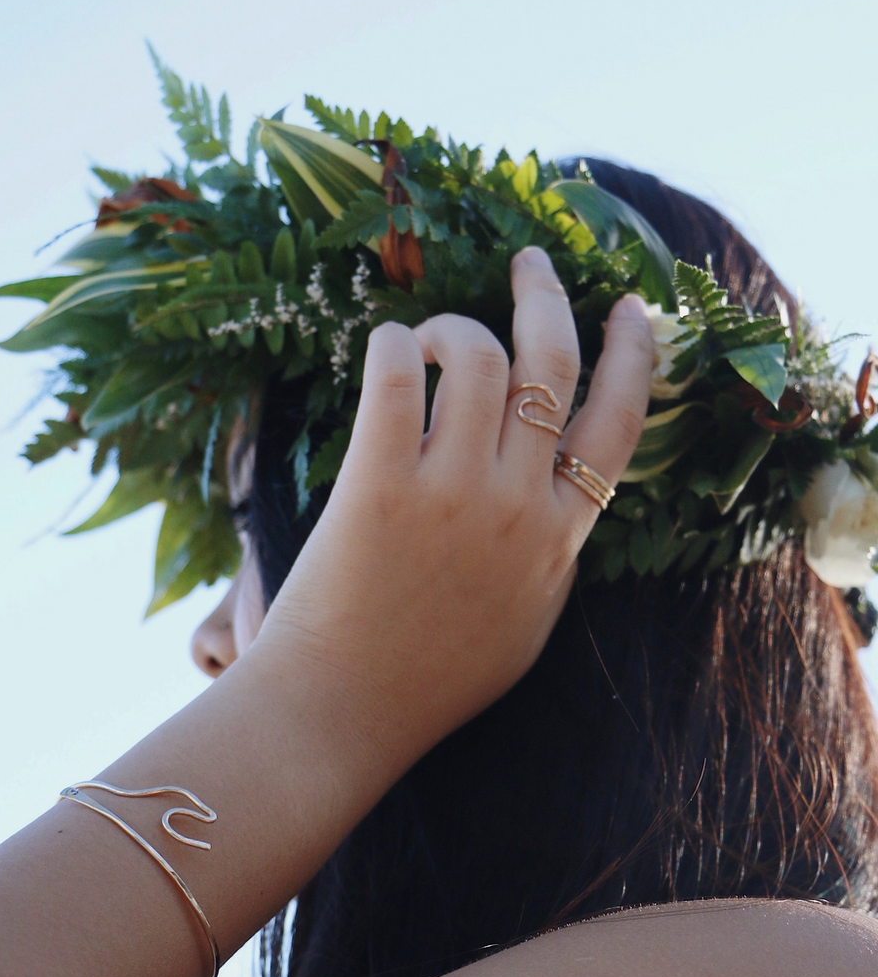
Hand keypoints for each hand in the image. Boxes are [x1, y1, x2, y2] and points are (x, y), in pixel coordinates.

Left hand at [255, 247, 652, 766]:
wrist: (344, 714)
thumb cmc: (427, 677)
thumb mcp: (523, 621)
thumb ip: (548, 553)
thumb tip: (556, 501)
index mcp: (559, 536)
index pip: (620, 422)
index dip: (633, 354)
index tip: (631, 308)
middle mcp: (517, 505)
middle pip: (553, 365)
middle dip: (547, 296)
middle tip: (529, 262)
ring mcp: (451, 493)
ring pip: (475, 357)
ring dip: (453, 326)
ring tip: (424, 339)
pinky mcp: (378, 486)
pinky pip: (392, 380)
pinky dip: (388, 347)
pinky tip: (382, 350)